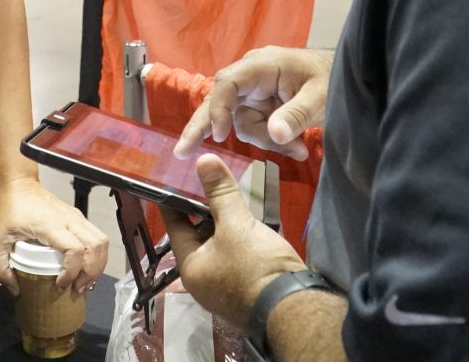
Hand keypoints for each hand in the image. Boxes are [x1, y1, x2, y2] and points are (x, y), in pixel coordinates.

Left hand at [0, 178, 109, 295]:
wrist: (18, 184)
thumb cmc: (10, 207)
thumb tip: (15, 289)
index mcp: (50, 224)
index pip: (74, 249)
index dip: (72, 271)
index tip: (60, 284)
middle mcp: (68, 219)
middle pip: (95, 247)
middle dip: (91, 272)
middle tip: (78, 288)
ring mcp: (76, 217)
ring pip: (101, 241)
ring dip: (98, 264)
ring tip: (86, 281)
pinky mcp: (78, 217)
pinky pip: (97, 237)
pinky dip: (97, 255)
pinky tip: (86, 267)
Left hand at [160, 154, 306, 326]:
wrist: (296, 308)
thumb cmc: (256, 267)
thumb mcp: (236, 225)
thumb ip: (220, 193)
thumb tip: (203, 159)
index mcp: (191, 268)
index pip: (175, 227)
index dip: (174, 201)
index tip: (172, 179)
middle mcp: (203, 280)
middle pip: (198, 236)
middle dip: (204, 209)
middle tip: (206, 180)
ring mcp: (226, 286)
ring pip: (220, 245)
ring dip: (225, 223)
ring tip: (228, 194)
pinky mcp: (247, 287)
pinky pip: (237, 255)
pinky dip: (239, 237)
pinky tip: (248, 220)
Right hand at [174, 46, 332, 159]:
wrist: (345, 75)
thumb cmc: (332, 76)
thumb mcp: (320, 96)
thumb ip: (296, 115)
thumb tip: (275, 134)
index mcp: (262, 66)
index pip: (227, 84)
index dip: (218, 109)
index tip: (220, 135)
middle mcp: (251, 77)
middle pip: (219, 102)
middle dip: (203, 127)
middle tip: (182, 152)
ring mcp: (254, 93)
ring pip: (242, 123)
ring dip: (266, 142)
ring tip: (299, 151)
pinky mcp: (261, 106)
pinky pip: (255, 128)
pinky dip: (272, 142)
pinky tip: (296, 149)